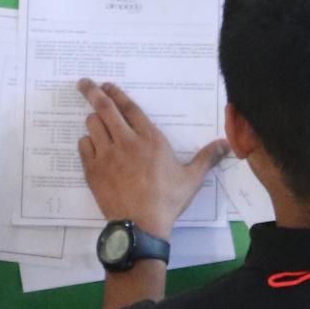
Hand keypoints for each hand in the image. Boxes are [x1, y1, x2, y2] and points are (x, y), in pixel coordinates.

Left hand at [76, 78, 229, 229]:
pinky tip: (90, 145)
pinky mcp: (93, 170)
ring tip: (94, 120)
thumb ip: (207, 158)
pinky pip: (83, 146)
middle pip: (105, 108)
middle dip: (93, 92)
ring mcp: (106, 155)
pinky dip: (86, 142)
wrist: (141, 225)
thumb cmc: (167, 200)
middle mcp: (126, 141)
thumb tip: (226, 145)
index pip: (130, 108)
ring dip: (93, 119)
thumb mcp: (192, 178)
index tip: (107, 85)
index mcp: (150, 139)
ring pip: (92, 125)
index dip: (117, 93)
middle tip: (85, 83)